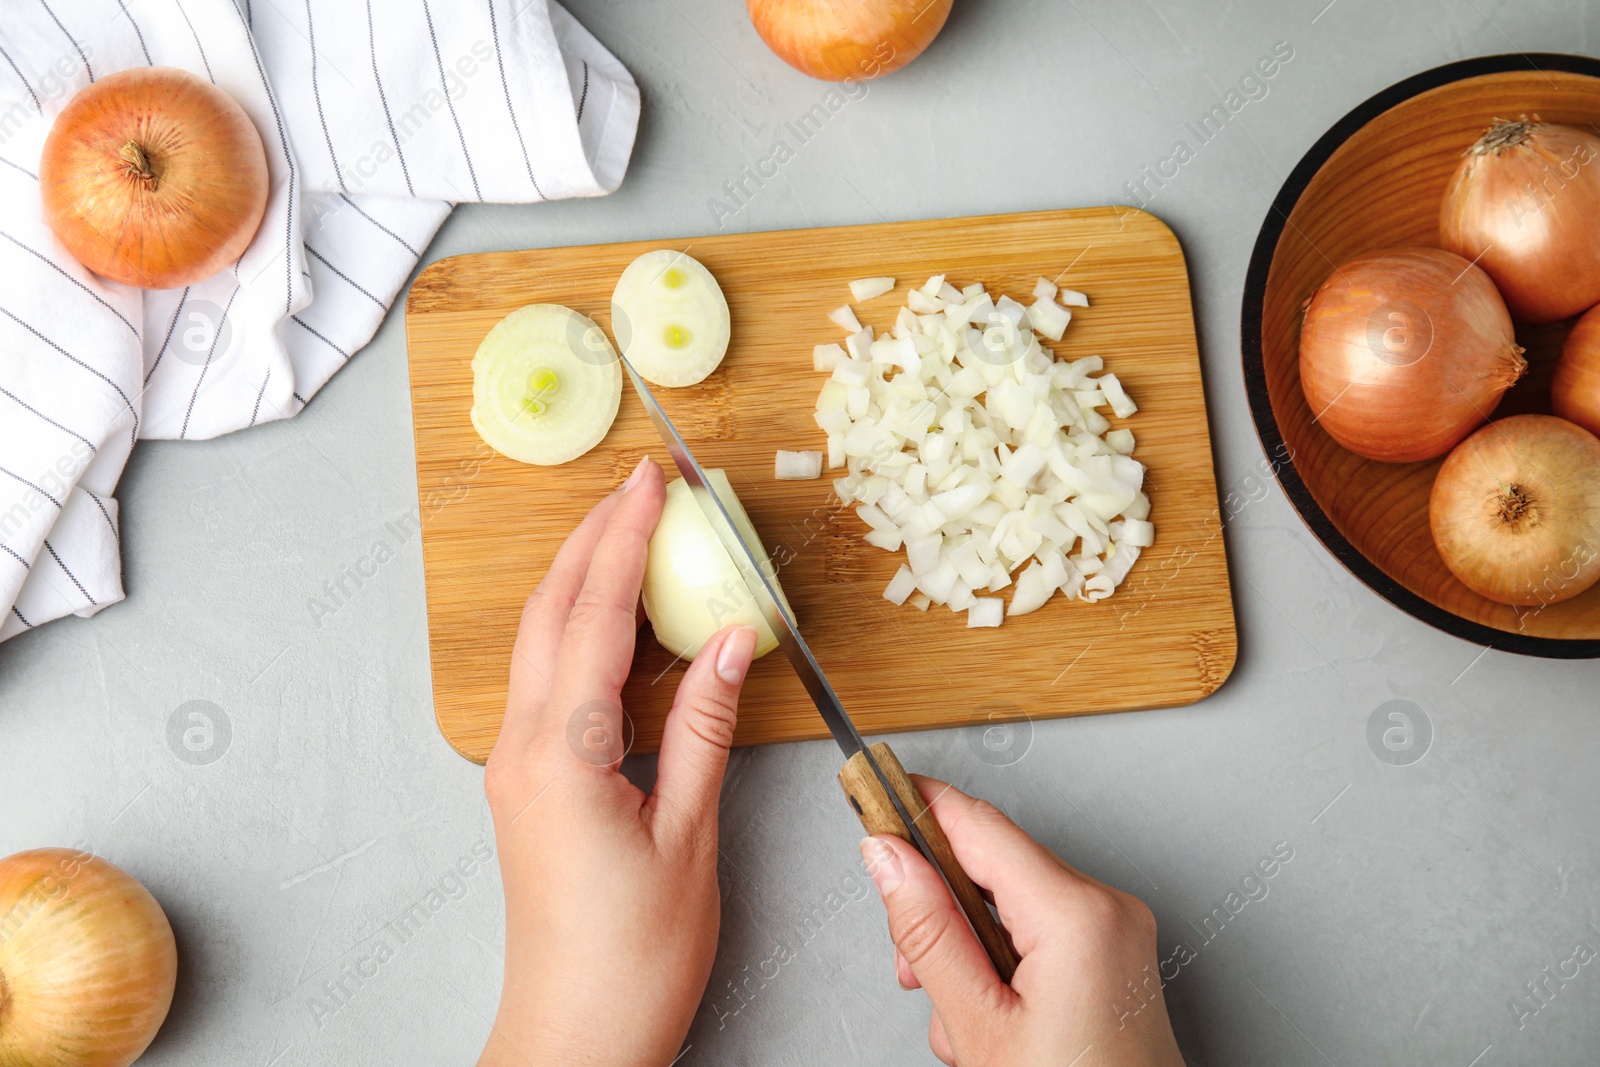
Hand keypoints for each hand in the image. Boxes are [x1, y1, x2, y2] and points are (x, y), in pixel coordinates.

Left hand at [478, 456, 759, 1066]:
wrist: (575, 1033)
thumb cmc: (634, 954)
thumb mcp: (689, 834)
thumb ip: (705, 726)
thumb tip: (729, 638)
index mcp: (561, 753)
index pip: (595, 616)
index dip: (625, 541)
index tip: (652, 483)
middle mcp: (523, 748)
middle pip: (551, 613)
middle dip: (592, 540)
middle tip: (639, 488)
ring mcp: (517, 765)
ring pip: (544, 644)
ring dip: (583, 581)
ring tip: (632, 536)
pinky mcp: (529, 784)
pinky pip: (552, 685)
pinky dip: (586, 635)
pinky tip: (627, 627)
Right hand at [860, 778, 1183, 1066]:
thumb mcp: (978, 1025)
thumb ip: (926, 931)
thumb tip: (887, 857)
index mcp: (1078, 914)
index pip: (976, 824)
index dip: (916, 806)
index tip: (870, 792)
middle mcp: (1108, 908)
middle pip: (990, 866)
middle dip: (939, 913)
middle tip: (912, 971)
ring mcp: (1119, 932)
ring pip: (1009, 904)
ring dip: (968, 952)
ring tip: (966, 1027)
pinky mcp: (1117, 957)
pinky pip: (1040, 932)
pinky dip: (1002, 966)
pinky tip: (994, 1024)